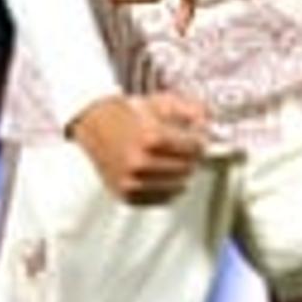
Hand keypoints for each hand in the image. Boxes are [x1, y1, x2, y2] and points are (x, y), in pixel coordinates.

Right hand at [68, 90, 210, 202]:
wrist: (92, 124)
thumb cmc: (127, 113)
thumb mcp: (160, 102)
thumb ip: (191, 110)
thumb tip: (209, 123)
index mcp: (150, 138)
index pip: (195, 147)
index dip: (200, 139)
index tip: (197, 136)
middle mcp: (139, 163)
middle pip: (188, 168)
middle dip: (191, 157)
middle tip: (185, 147)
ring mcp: (131, 182)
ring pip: (178, 186)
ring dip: (180, 173)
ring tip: (171, 159)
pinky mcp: (126, 195)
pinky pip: (162, 199)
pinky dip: (166, 187)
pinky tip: (160, 173)